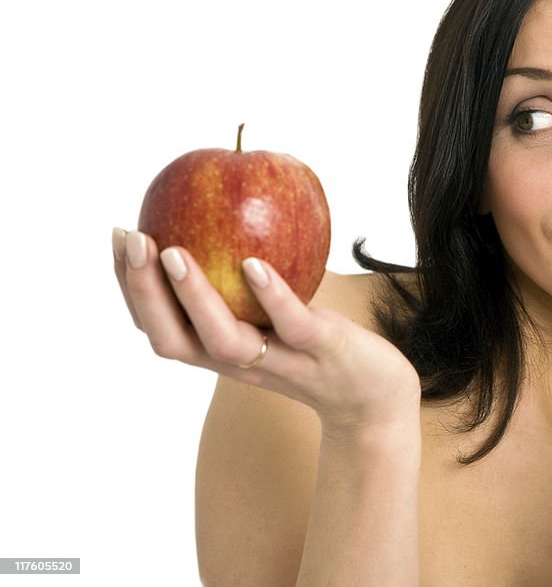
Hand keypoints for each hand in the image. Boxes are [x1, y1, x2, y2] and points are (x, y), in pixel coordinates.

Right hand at [112, 228, 420, 434]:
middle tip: (132, 238)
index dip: (130, 286)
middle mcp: (238, 361)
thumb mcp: (270, 313)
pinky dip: (271, 297)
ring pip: (223, 339)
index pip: (157, 324)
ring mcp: (278, 358)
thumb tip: (220, 214)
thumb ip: (242, 281)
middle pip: (172, 338)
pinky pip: (291, 325)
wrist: (373, 395)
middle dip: (143, 290)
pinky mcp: (321, 350)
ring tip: (173, 252)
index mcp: (218, 349)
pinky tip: (254, 265)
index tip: (118, 238)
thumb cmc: (316, 344)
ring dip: (193, 296)